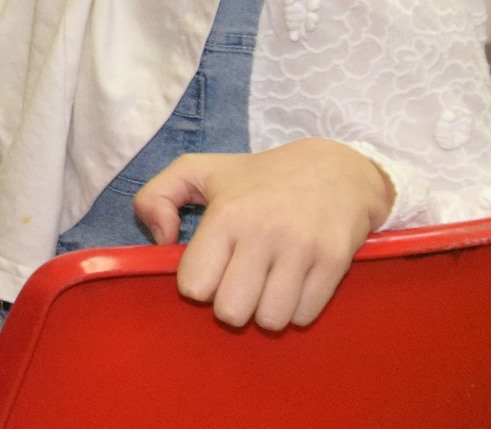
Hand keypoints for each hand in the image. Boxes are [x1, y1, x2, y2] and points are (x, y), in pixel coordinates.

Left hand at [134, 139, 393, 330]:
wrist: (336, 169)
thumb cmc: (259, 176)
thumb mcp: (198, 170)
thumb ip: (155, 196)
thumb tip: (161, 241)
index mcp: (226, 213)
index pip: (194, 285)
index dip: (199, 284)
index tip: (213, 266)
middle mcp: (263, 232)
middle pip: (230, 312)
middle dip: (231, 304)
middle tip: (240, 281)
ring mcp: (302, 249)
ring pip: (269, 320)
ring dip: (264, 310)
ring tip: (268, 284)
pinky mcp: (335, 262)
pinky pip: (304, 317)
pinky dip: (296, 309)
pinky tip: (294, 284)